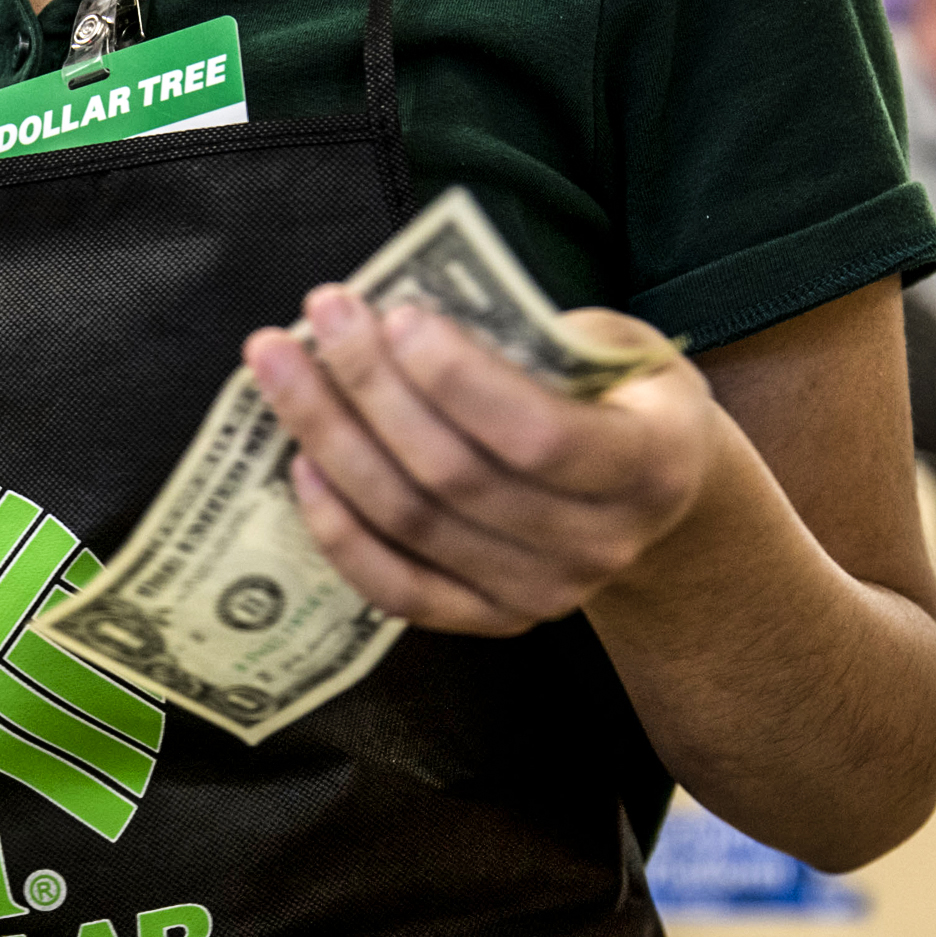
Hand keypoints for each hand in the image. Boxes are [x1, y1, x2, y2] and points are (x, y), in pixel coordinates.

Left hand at [243, 286, 728, 635]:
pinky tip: (300, 464)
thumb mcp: (612, 345)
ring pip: (413, 525)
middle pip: (455, 478)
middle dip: (372, 388)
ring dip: (333, 442)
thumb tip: (404, 319)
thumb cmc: (618, 397)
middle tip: (318, 318)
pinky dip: (340, 531)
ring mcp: (544, 596)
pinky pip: (398, 590)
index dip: (458, 378)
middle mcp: (602, 546)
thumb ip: (534, 334)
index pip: (539, 434)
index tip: (397, 314)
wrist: (653, 496)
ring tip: (283, 370)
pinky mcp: (491, 622)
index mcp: (650, 465)